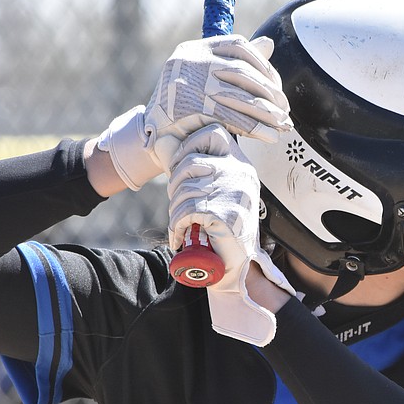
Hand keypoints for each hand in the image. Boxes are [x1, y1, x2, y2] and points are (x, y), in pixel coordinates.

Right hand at [96, 35, 291, 191]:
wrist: (155, 136)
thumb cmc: (185, 105)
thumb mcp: (206, 76)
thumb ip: (236, 60)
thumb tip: (269, 44)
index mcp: (195, 48)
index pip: (239, 46)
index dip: (264, 66)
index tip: (277, 86)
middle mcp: (191, 61)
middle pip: (243, 72)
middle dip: (270, 92)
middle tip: (285, 110)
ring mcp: (190, 84)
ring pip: (241, 96)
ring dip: (267, 112)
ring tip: (283, 125)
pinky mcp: (191, 110)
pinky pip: (233, 117)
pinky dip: (256, 127)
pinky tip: (270, 136)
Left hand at [167, 125, 295, 345]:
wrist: (234, 270)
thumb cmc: (221, 230)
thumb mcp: (215, 191)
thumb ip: (195, 167)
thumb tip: (162, 142)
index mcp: (242, 166)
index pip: (211, 133)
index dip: (189, 146)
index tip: (182, 169)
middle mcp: (241, 175)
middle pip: (189, 162)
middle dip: (175, 186)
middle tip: (179, 205)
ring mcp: (233, 194)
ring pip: (184, 189)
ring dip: (175, 209)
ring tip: (182, 224)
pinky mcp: (222, 214)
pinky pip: (185, 211)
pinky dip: (176, 225)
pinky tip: (179, 236)